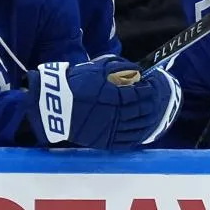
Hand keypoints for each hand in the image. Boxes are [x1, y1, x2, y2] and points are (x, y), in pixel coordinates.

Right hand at [26, 57, 180, 149]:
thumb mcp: (98, 68)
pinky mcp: (104, 141)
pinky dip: (138, 135)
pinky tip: (140, 129)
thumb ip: (120, 67)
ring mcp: (111, 130)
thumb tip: (138, 71)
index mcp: (116, 97)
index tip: (151, 84)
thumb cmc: (77, 82)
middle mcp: (117, 116)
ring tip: (150, 113)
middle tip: (155, 98)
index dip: (149, 89)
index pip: (142, 95)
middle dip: (152, 104)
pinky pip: (127, 141)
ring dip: (147, 120)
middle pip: (143, 112)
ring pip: (138, 128)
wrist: (55, 103)